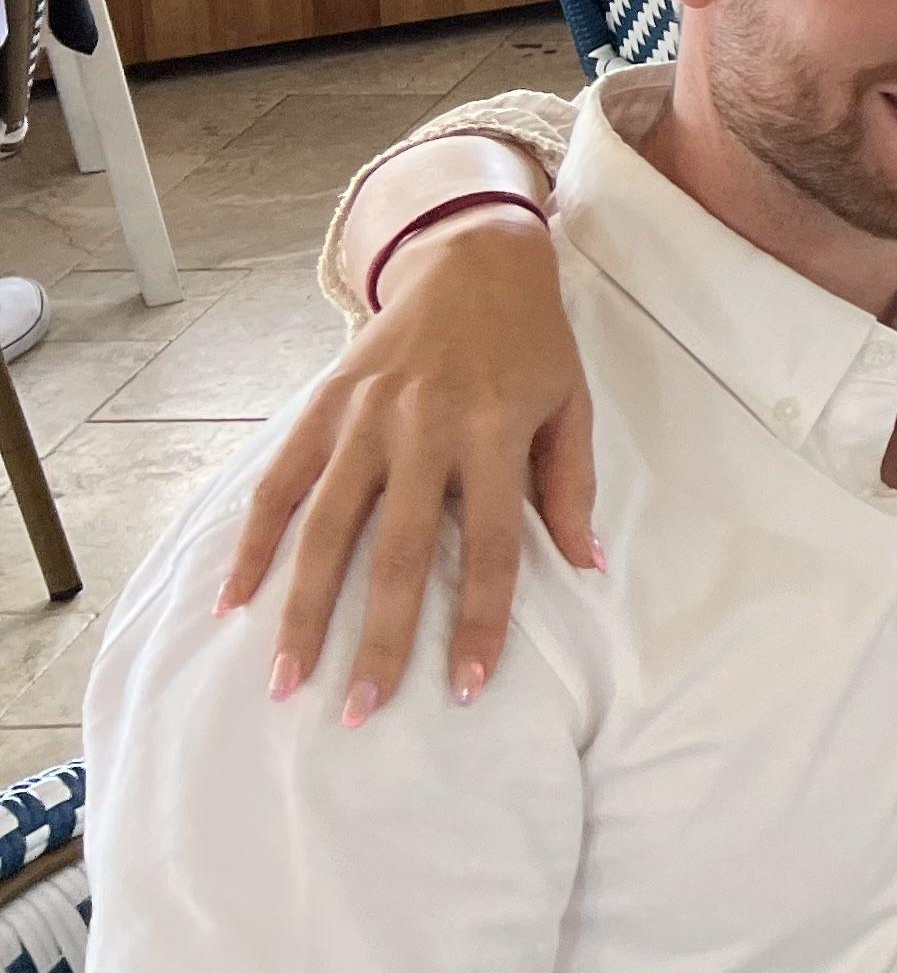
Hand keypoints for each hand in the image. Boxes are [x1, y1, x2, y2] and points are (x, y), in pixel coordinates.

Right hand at [217, 208, 598, 716]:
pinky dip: (253, 545)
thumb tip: (585, 569)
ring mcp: (365, 419)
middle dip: (379, 640)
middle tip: (362, 712)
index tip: (467, 690)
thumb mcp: (571, 405)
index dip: (481, 623)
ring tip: (287, 683)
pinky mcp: (321, 408)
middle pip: (399, 553)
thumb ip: (570, 487)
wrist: (472, 261)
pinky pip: (279, 486)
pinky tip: (235, 603)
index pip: (493, 548)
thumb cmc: (531, 345)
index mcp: (495, 433)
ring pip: (326, 530)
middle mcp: (425, 429)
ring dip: (303, 612)